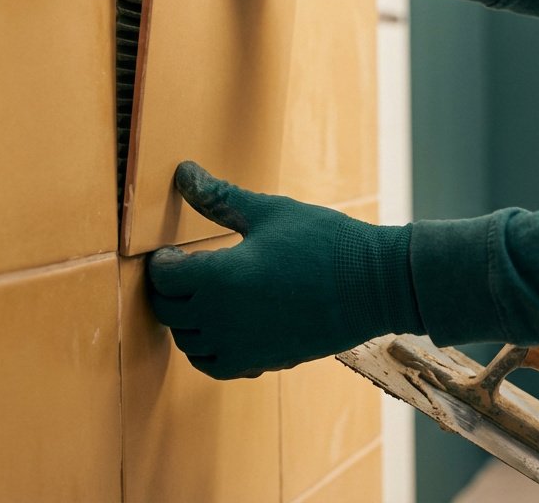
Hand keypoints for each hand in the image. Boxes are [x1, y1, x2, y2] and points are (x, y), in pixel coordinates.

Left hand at [147, 162, 422, 378]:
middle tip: (183, 271)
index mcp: (219, 277)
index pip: (164, 277)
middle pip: (167, 312)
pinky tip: (224, 327)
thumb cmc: (325, 241)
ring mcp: (242, 345)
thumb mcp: (269, 212)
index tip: (174, 251)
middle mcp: (222, 319)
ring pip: (187, 342)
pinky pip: (215, 366)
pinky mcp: (263, 361)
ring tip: (203, 297)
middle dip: (169, 290)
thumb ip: (219, 198)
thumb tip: (183, 172)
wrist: (375, 285)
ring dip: (185, 321)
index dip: (162, 262)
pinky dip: (208, 350)